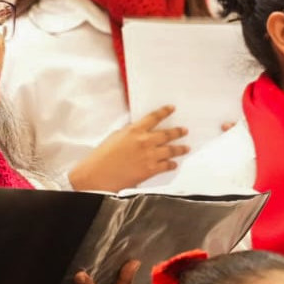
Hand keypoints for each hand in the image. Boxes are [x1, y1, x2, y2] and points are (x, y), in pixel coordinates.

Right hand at [68, 106, 187, 191]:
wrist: (98, 175)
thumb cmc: (102, 157)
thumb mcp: (115, 137)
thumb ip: (130, 133)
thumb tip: (138, 133)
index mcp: (134, 130)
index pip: (154, 117)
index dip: (165, 112)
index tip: (171, 109)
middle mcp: (144, 141)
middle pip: (167, 134)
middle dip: (177, 132)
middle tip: (184, 130)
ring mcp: (149, 156)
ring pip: (170, 150)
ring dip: (180, 149)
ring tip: (185, 148)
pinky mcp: (150, 170)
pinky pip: (166, 165)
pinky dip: (172, 164)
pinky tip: (174, 164)